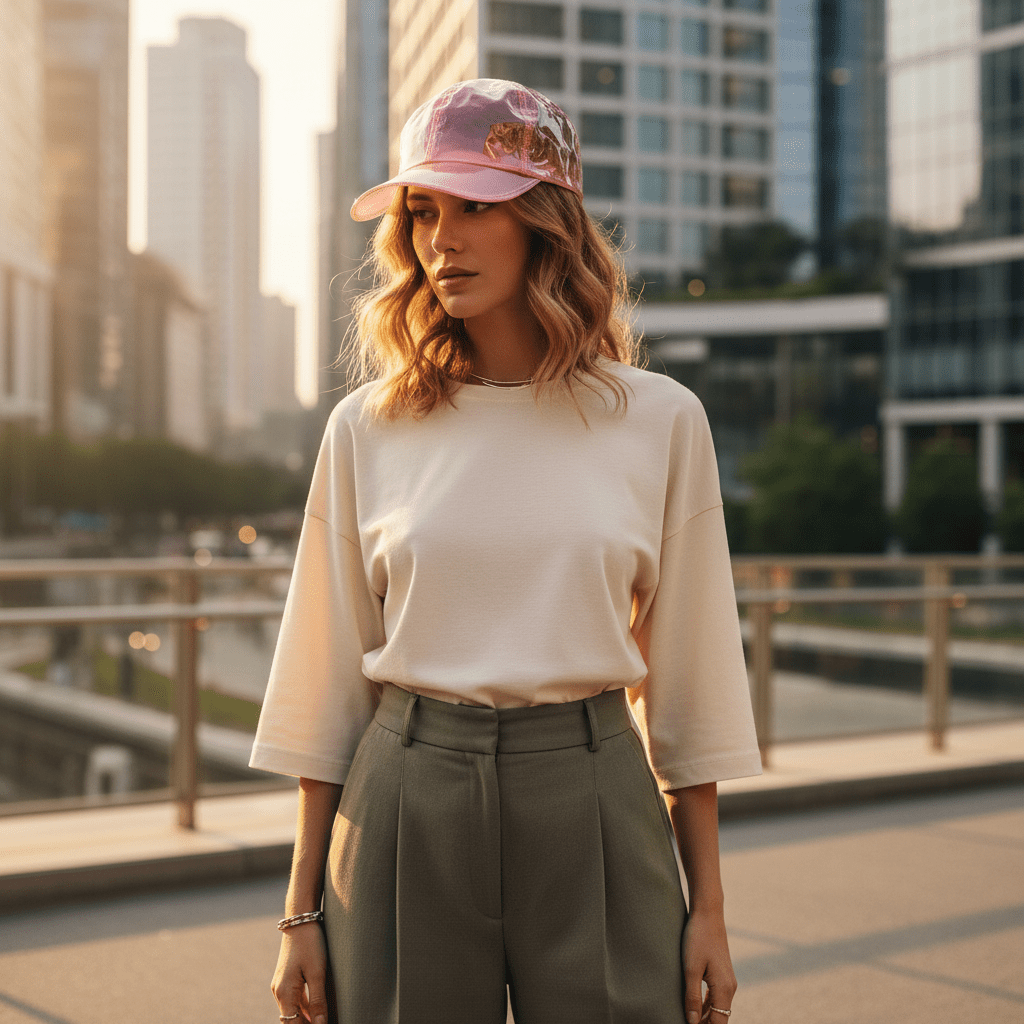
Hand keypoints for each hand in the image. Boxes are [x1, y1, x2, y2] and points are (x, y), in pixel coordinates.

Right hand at [271, 923, 329, 1023]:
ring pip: (292, 1011)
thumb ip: (318, 1001)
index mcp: (284, 993)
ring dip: (305, 1019)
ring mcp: (281, 984)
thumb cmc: (310, 944)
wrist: (299, 919)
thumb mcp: (317, 972)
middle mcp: (279, 992)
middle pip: (291, 1020)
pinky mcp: (287, 978)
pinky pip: (294, 1000)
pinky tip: (316, 1012)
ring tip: (321, 1021)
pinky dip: (304, 1009)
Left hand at [682, 906, 736, 1023]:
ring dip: (705, 1016)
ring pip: (718, 1008)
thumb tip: (692, 1023)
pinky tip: (694, 1007)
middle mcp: (729, 987)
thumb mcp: (690, 969)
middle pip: (719, 1017)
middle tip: (685, 1022)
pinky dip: (706, 1005)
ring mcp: (727, 980)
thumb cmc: (697, 939)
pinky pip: (716, 997)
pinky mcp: (722, 973)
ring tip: (688, 1019)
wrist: (708, 914)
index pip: (718, 1022)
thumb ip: (692, 997)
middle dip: (704, 1023)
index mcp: (724, 989)